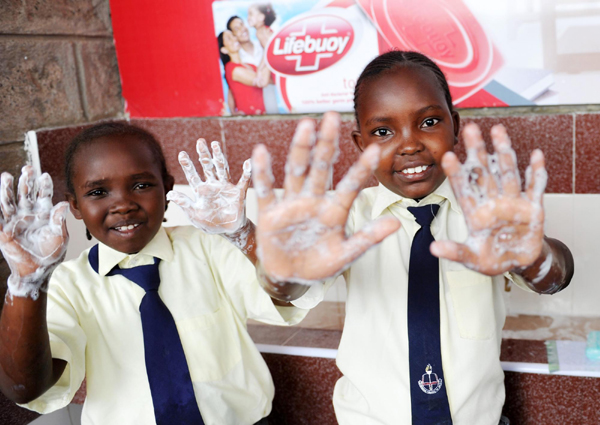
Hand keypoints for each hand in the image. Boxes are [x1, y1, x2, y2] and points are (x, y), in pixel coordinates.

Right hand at [0, 166, 68, 298]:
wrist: (38, 270)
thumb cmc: (51, 253)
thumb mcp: (59, 236)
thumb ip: (59, 220)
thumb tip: (64, 204)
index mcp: (44, 212)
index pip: (43, 194)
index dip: (43, 185)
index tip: (44, 175)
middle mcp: (28, 213)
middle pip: (25, 193)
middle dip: (26, 181)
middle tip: (27, 169)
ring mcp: (15, 220)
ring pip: (9, 201)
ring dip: (7, 189)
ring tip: (6, 176)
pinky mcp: (4, 230)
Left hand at [167, 139, 250, 234]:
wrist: (228, 231)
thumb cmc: (209, 223)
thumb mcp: (194, 214)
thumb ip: (184, 203)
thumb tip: (169, 194)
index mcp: (201, 190)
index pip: (192, 175)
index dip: (188, 165)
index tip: (181, 153)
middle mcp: (213, 185)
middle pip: (207, 167)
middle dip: (204, 154)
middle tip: (200, 141)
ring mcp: (226, 187)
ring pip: (222, 169)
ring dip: (219, 157)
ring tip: (215, 144)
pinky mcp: (238, 192)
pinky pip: (243, 181)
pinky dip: (246, 172)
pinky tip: (247, 163)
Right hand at [252, 112, 400, 283]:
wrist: (290, 277)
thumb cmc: (320, 264)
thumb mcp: (346, 254)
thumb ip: (368, 238)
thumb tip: (396, 224)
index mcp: (334, 210)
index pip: (350, 185)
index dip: (361, 168)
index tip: (374, 149)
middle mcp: (313, 201)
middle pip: (321, 167)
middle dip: (326, 143)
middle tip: (332, 117)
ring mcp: (291, 204)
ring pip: (296, 171)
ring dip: (300, 149)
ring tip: (306, 126)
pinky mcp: (270, 213)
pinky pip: (265, 190)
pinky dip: (262, 173)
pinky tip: (260, 152)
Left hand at [430, 123, 546, 275]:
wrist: (517, 263)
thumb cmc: (490, 259)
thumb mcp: (471, 258)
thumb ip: (455, 251)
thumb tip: (433, 249)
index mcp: (474, 213)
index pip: (463, 189)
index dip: (456, 173)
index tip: (448, 156)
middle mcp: (492, 202)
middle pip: (483, 172)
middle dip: (478, 150)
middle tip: (470, 128)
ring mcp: (512, 202)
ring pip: (507, 172)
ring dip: (503, 151)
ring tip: (498, 130)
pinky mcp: (533, 208)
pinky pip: (535, 187)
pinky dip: (537, 172)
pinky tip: (536, 155)